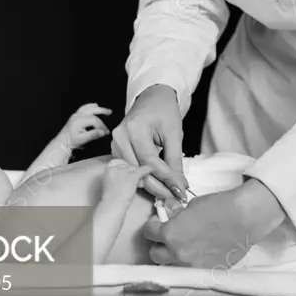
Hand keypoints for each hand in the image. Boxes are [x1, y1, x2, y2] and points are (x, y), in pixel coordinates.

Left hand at [61, 104, 111, 150]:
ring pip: (88, 107)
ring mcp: (76, 114)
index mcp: (79, 121)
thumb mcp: (82, 140)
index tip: (106, 132)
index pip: (94, 120)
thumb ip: (93, 135)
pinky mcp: (75, 115)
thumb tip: (103, 132)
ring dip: (97, 108)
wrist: (62, 141)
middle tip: (110, 112)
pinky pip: (83, 107)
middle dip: (102, 111)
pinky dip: (90, 106)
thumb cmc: (71, 141)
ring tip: (105, 109)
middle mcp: (78, 115)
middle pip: (92, 110)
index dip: (101, 125)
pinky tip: (94, 105)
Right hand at [101, 158, 153, 207]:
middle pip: (127, 166)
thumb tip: (124, 176)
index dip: (124, 169)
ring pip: (134, 168)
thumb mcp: (110, 184)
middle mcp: (116, 168)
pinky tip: (152, 168)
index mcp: (108, 170)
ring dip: (137, 174)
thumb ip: (115, 178)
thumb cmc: (111, 199)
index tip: (126, 174)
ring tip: (139, 182)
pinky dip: (147, 169)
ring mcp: (124, 172)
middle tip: (134, 181)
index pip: (119, 163)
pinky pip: (142, 170)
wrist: (112, 205)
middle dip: (131, 172)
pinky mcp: (132, 177)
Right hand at [111, 87, 186, 201]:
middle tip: (175, 197)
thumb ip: (175, 161)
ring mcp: (115, 143)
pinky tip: (157, 182)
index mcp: (134, 128)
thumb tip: (179, 185)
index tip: (180, 191)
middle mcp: (120, 136)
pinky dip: (143, 177)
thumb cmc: (164, 111)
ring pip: (132, 173)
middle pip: (139, 170)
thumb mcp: (174, 134)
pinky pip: (129, 168)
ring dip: (151, 184)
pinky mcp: (116, 149)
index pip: (150, 161)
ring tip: (168, 191)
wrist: (152, 98)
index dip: (166, 179)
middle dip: (159, 186)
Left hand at [143, 179, 286, 268]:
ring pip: (171, 266)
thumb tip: (170, 219)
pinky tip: (199, 252)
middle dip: (159, 244)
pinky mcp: (207, 272)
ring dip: (172, 256)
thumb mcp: (191, 206)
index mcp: (171, 234)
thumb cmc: (219, 207)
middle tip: (168, 236)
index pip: (148, 233)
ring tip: (182, 246)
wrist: (244, 217)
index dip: (153, 225)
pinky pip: (191, 270)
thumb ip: (176, 217)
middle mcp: (178, 253)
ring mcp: (192, 266)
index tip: (159, 223)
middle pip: (155, 254)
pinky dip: (190, 263)